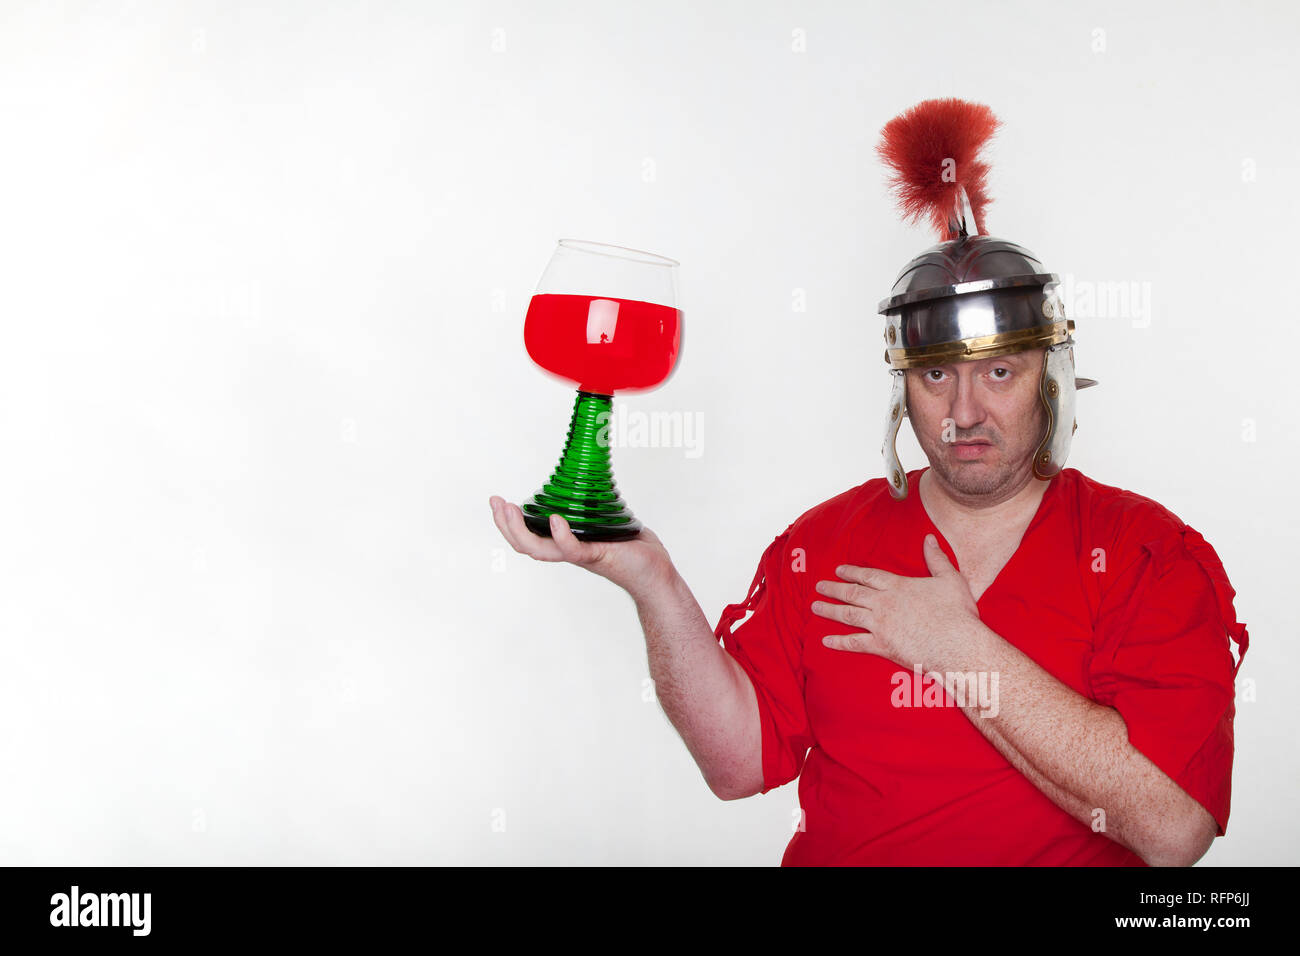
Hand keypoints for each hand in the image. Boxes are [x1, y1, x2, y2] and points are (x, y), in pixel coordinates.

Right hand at [489, 496, 675, 602]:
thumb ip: (595, 510)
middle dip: (505, 524)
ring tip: (510, 510)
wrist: (656, 575)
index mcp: (567, 544)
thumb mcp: (607, 525)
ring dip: (521, 531)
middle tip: (496, 503)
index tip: (498, 501)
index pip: (529, 537)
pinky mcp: (598, 555)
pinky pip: (573, 549)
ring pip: (541, 549)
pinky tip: (554, 520)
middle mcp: (568, 551)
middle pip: (526, 544)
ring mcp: (581, 555)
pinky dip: (561, 536)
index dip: (509, 523)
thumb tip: (592, 481)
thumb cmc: (634, 551)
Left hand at [809, 533, 980, 672]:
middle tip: (819, 586)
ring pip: (847, 615)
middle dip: (834, 589)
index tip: (838, 570)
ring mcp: (880, 625)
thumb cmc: (957, 613)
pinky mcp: (881, 646)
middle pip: (852, 593)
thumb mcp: (950, 578)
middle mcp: (884, 603)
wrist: (957, 644)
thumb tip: (929, 538)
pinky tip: (825, 640)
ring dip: (829, 610)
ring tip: (815, 607)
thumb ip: (936, 558)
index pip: (868, 576)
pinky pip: (854, 642)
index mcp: (898, 586)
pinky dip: (838, 642)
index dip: (851, 572)